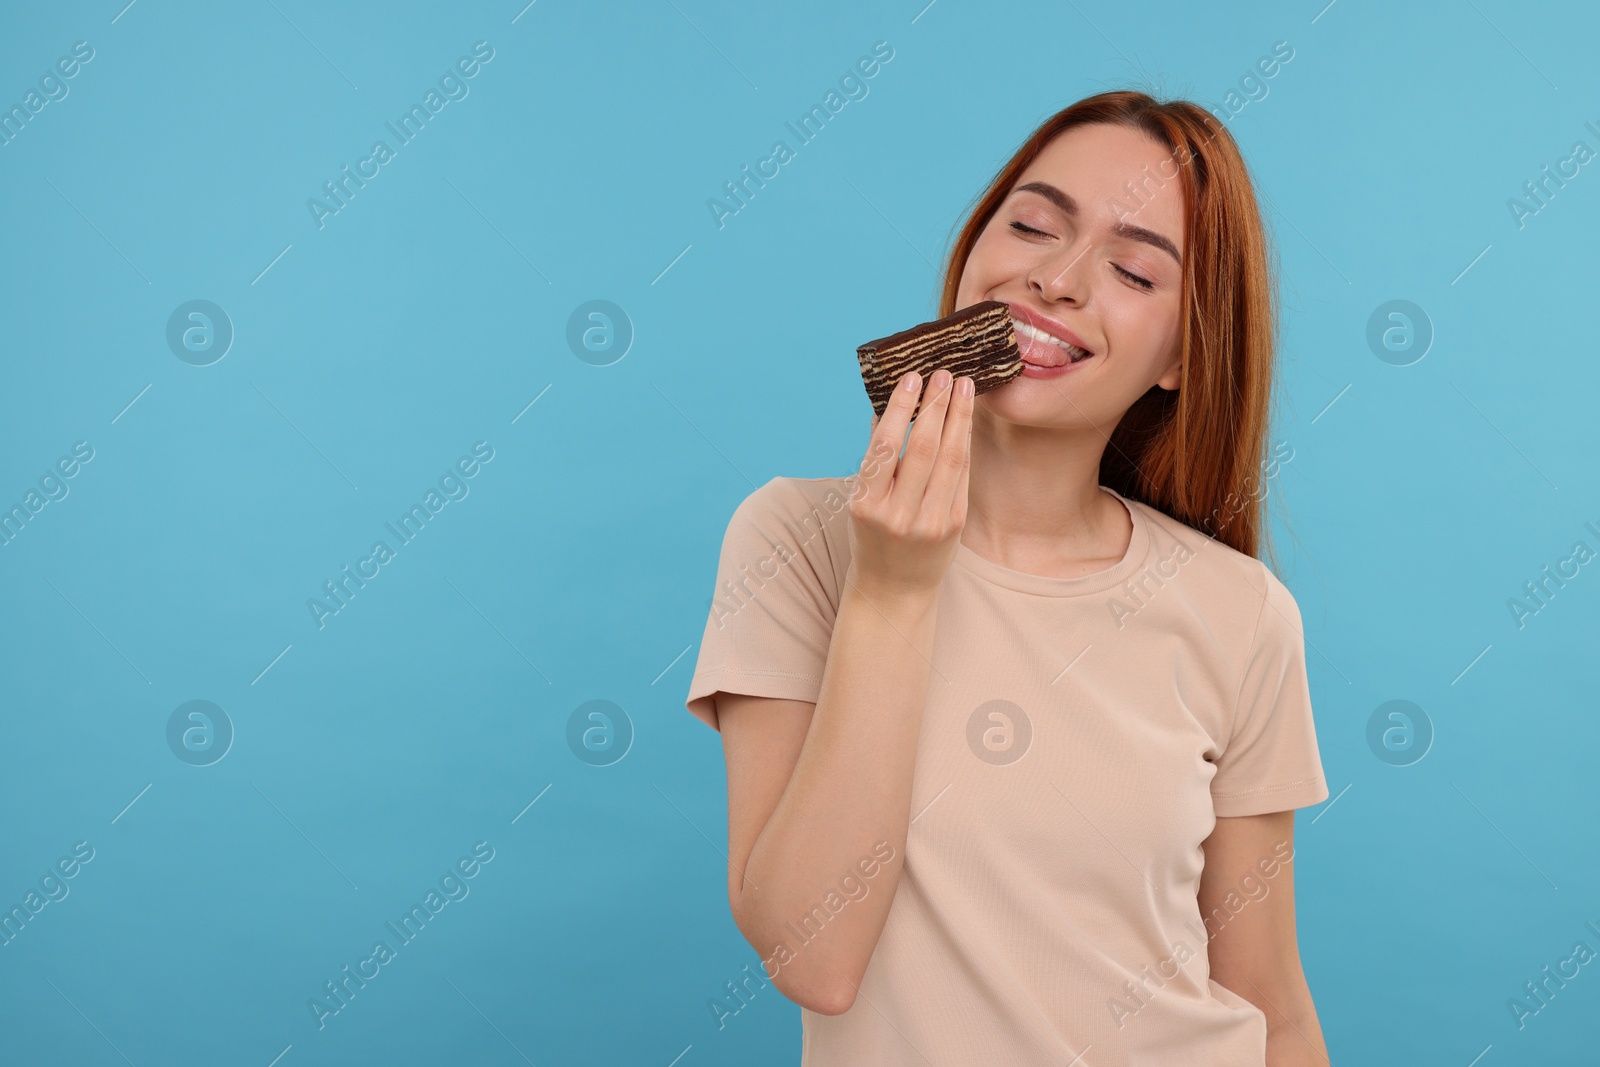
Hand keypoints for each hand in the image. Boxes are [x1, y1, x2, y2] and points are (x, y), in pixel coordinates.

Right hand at [844, 368, 973, 601]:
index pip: (885, 447)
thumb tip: (885, 406)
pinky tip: (964, 420)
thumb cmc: (872, 536)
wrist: (893, 589)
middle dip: (936, 406)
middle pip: (923, 449)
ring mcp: (929, 522)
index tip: (912, 378)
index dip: (900, 410)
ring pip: (949, 459)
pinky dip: (962, 443)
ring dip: (957, 418)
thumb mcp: (862, 500)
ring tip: (962, 387)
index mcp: (867, 505)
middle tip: (944, 372)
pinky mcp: (954, 525)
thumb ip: (875, 458)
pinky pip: (960, 476)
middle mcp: (898, 515)